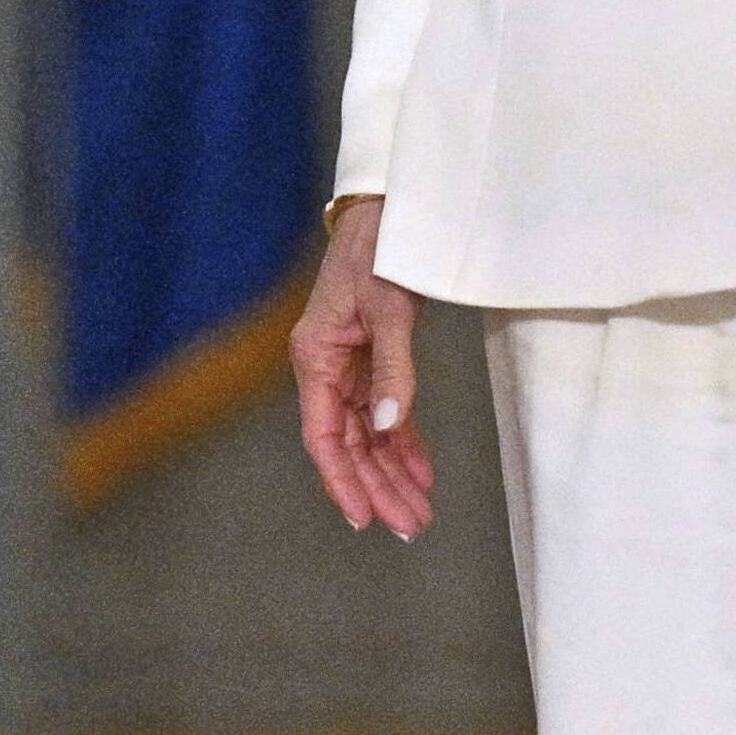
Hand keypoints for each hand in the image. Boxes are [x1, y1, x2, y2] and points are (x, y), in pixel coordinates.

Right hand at [288, 197, 440, 535]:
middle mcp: (326, 368)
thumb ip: (393, 368)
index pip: (324, 437)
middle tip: (411, 526)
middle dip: (378, 488)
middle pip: (349, 444)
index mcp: (315, 357)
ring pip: (368, 435)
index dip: (342, 481)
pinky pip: (384, 413)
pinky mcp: (371, 359)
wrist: (389, 208)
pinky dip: (403, 442)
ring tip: (420, 511)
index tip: (364, 519)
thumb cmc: (381, 247)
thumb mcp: (388, 307)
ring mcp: (348, 366)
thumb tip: (389, 426)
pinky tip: (421, 472)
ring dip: (392, 473)